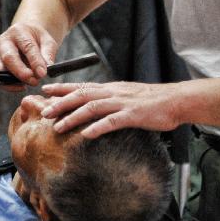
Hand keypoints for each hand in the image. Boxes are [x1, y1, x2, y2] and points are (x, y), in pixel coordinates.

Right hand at [0, 22, 58, 90]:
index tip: (43, 73)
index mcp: (18, 31)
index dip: (35, 61)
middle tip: (34, 81)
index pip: (26, 46)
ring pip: (0, 69)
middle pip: (8, 57)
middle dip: (21, 72)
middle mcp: (4, 41)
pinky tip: (22, 86)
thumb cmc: (36, 38)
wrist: (25, 35)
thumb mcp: (47, 41)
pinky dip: (9, 85)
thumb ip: (48, 53)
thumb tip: (47, 68)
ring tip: (30, 82)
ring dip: (15, 80)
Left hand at [40, 81, 181, 137]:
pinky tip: (87, 134)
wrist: (175, 100)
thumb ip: (110, 100)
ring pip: (92, 107)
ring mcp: (122, 103)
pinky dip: (98, 127)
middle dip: (61, 104)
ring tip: (58, 127)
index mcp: (111, 88)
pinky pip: (112, 121)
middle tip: (44, 113)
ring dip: (73, 117)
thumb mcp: (126, 96)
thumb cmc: (152, 101)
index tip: (45, 91)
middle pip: (81, 95)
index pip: (82, 85)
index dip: (62, 88)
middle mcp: (113, 92)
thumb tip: (93, 107)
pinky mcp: (133, 115)